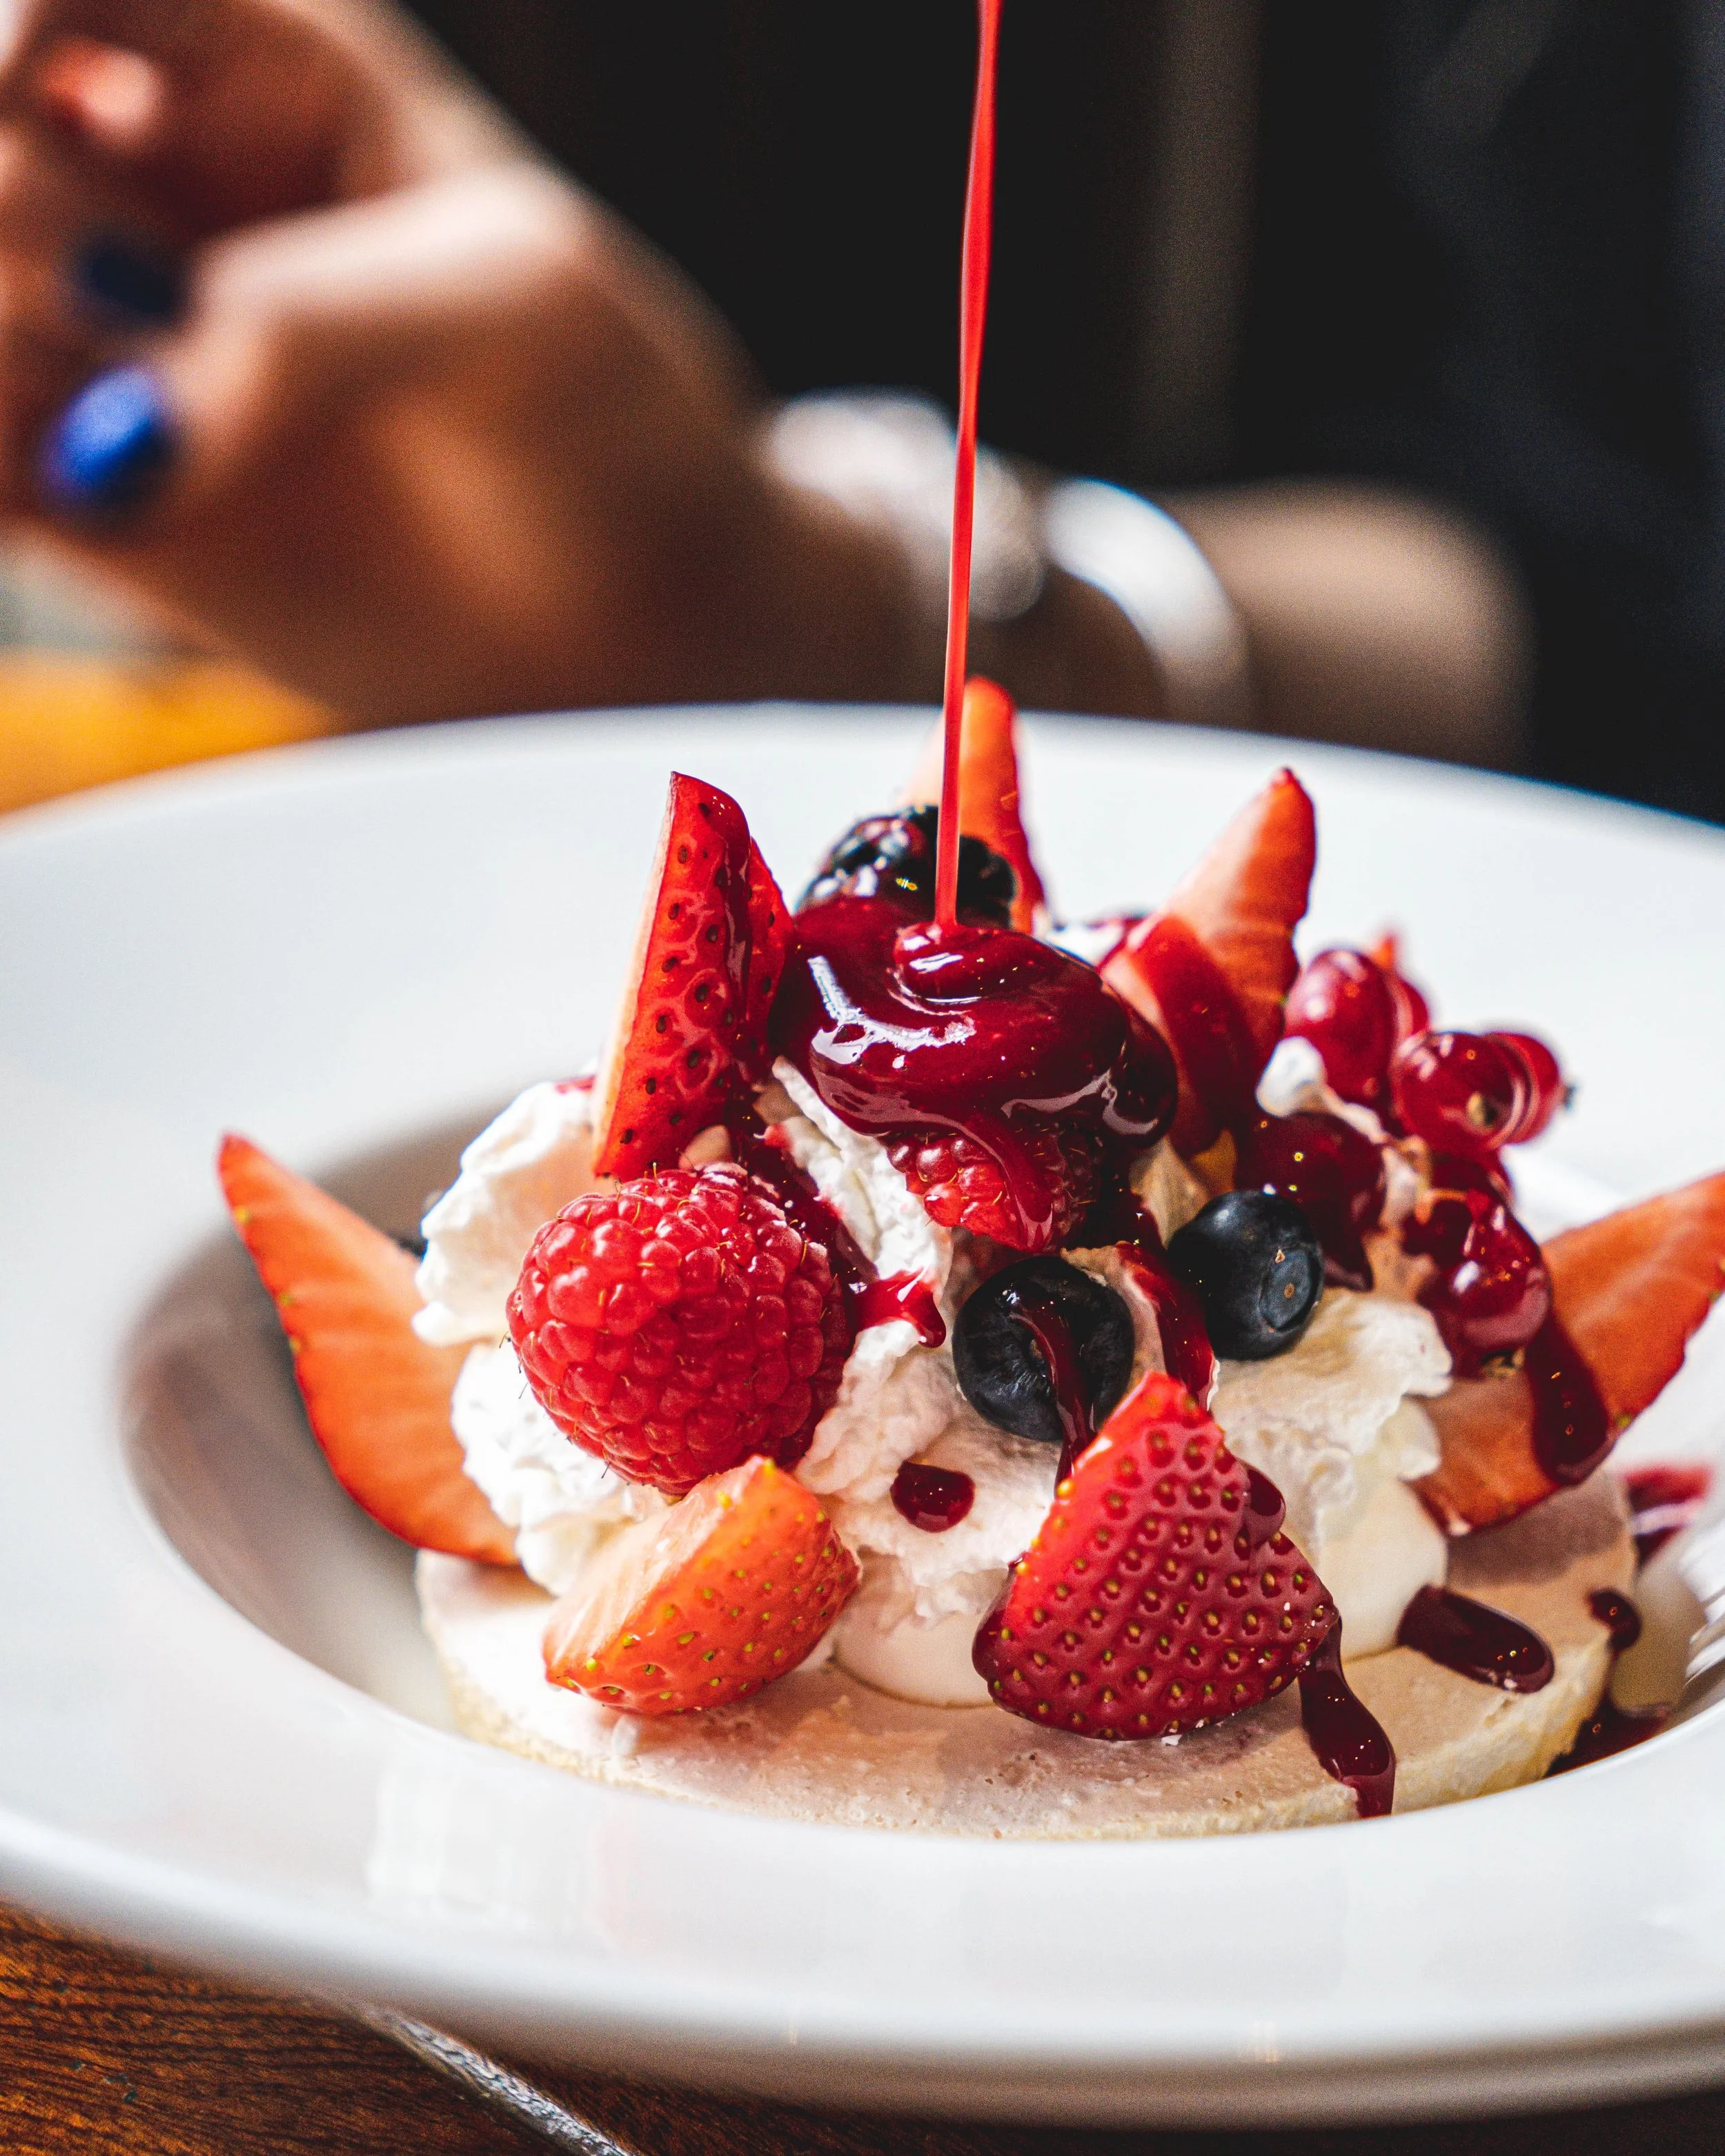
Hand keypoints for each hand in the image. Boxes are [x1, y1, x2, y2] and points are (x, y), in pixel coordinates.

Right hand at [0, 0, 927, 722]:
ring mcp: (119, 352)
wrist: (634, 612)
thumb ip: (309, 324)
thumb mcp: (509, 311)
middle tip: (119, 296)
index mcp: (260, 67)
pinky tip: (80, 500)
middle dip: (12, 208)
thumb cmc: (600, 413)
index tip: (26, 98)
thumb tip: (125, 435)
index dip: (9, 28)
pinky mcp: (100, 507)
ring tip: (133, 437)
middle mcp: (160, 200)